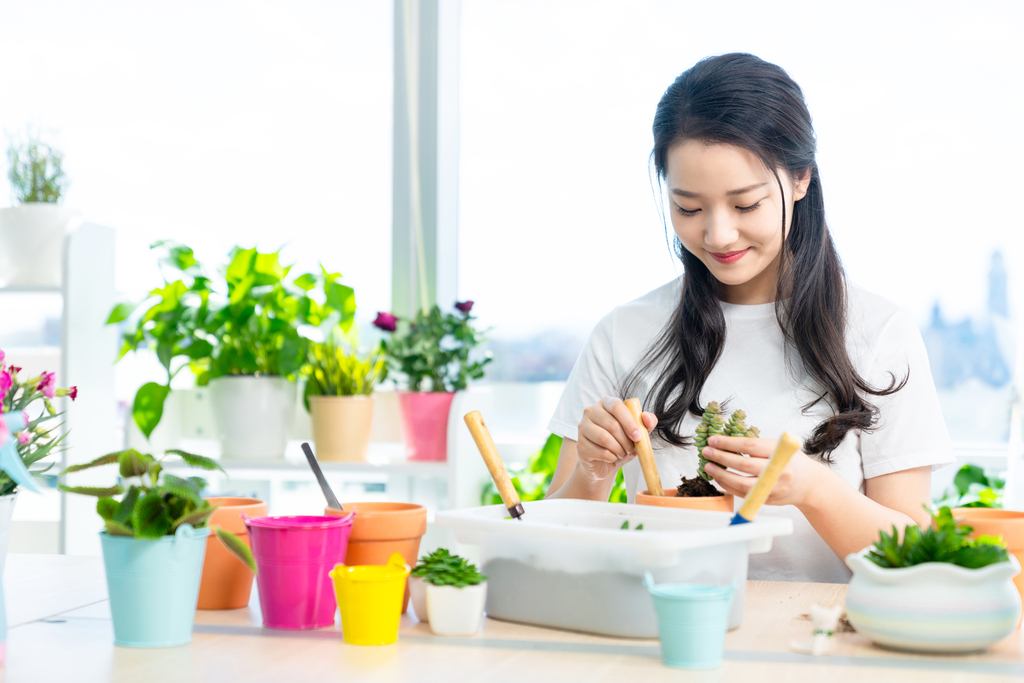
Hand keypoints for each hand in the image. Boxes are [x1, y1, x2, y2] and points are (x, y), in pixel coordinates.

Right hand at [575, 397, 657, 484]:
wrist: (604, 464)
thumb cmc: (621, 443)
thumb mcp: (637, 433)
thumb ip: (646, 423)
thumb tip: (647, 418)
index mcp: (606, 403)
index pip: (616, 405)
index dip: (629, 421)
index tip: (638, 436)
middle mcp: (591, 411)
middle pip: (611, 424)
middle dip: (626, 440)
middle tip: (632, 449)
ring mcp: (582, 427)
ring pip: (604, 438)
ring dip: (619, 449)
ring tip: (623, 453)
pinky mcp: (580, 444)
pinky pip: (599, 451)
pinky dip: (611, 457)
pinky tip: (613, 457)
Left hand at [702, 434, 822, 507]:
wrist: (810, 484)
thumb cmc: (792, 461)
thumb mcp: (781, 447)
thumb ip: (758, 445)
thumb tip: (726, 441)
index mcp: (780, 453)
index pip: (750, 446)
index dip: (729, 443)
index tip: (713, 440)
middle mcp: (777, 471)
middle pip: (743, 465)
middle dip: (721, 458)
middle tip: (706, 452)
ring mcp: (773, 488)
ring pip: (741, 483)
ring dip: (721, 475)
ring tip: (708, 467)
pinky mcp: (767, 500)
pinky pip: (743, 494)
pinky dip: (728, 486)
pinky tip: (718, 478)